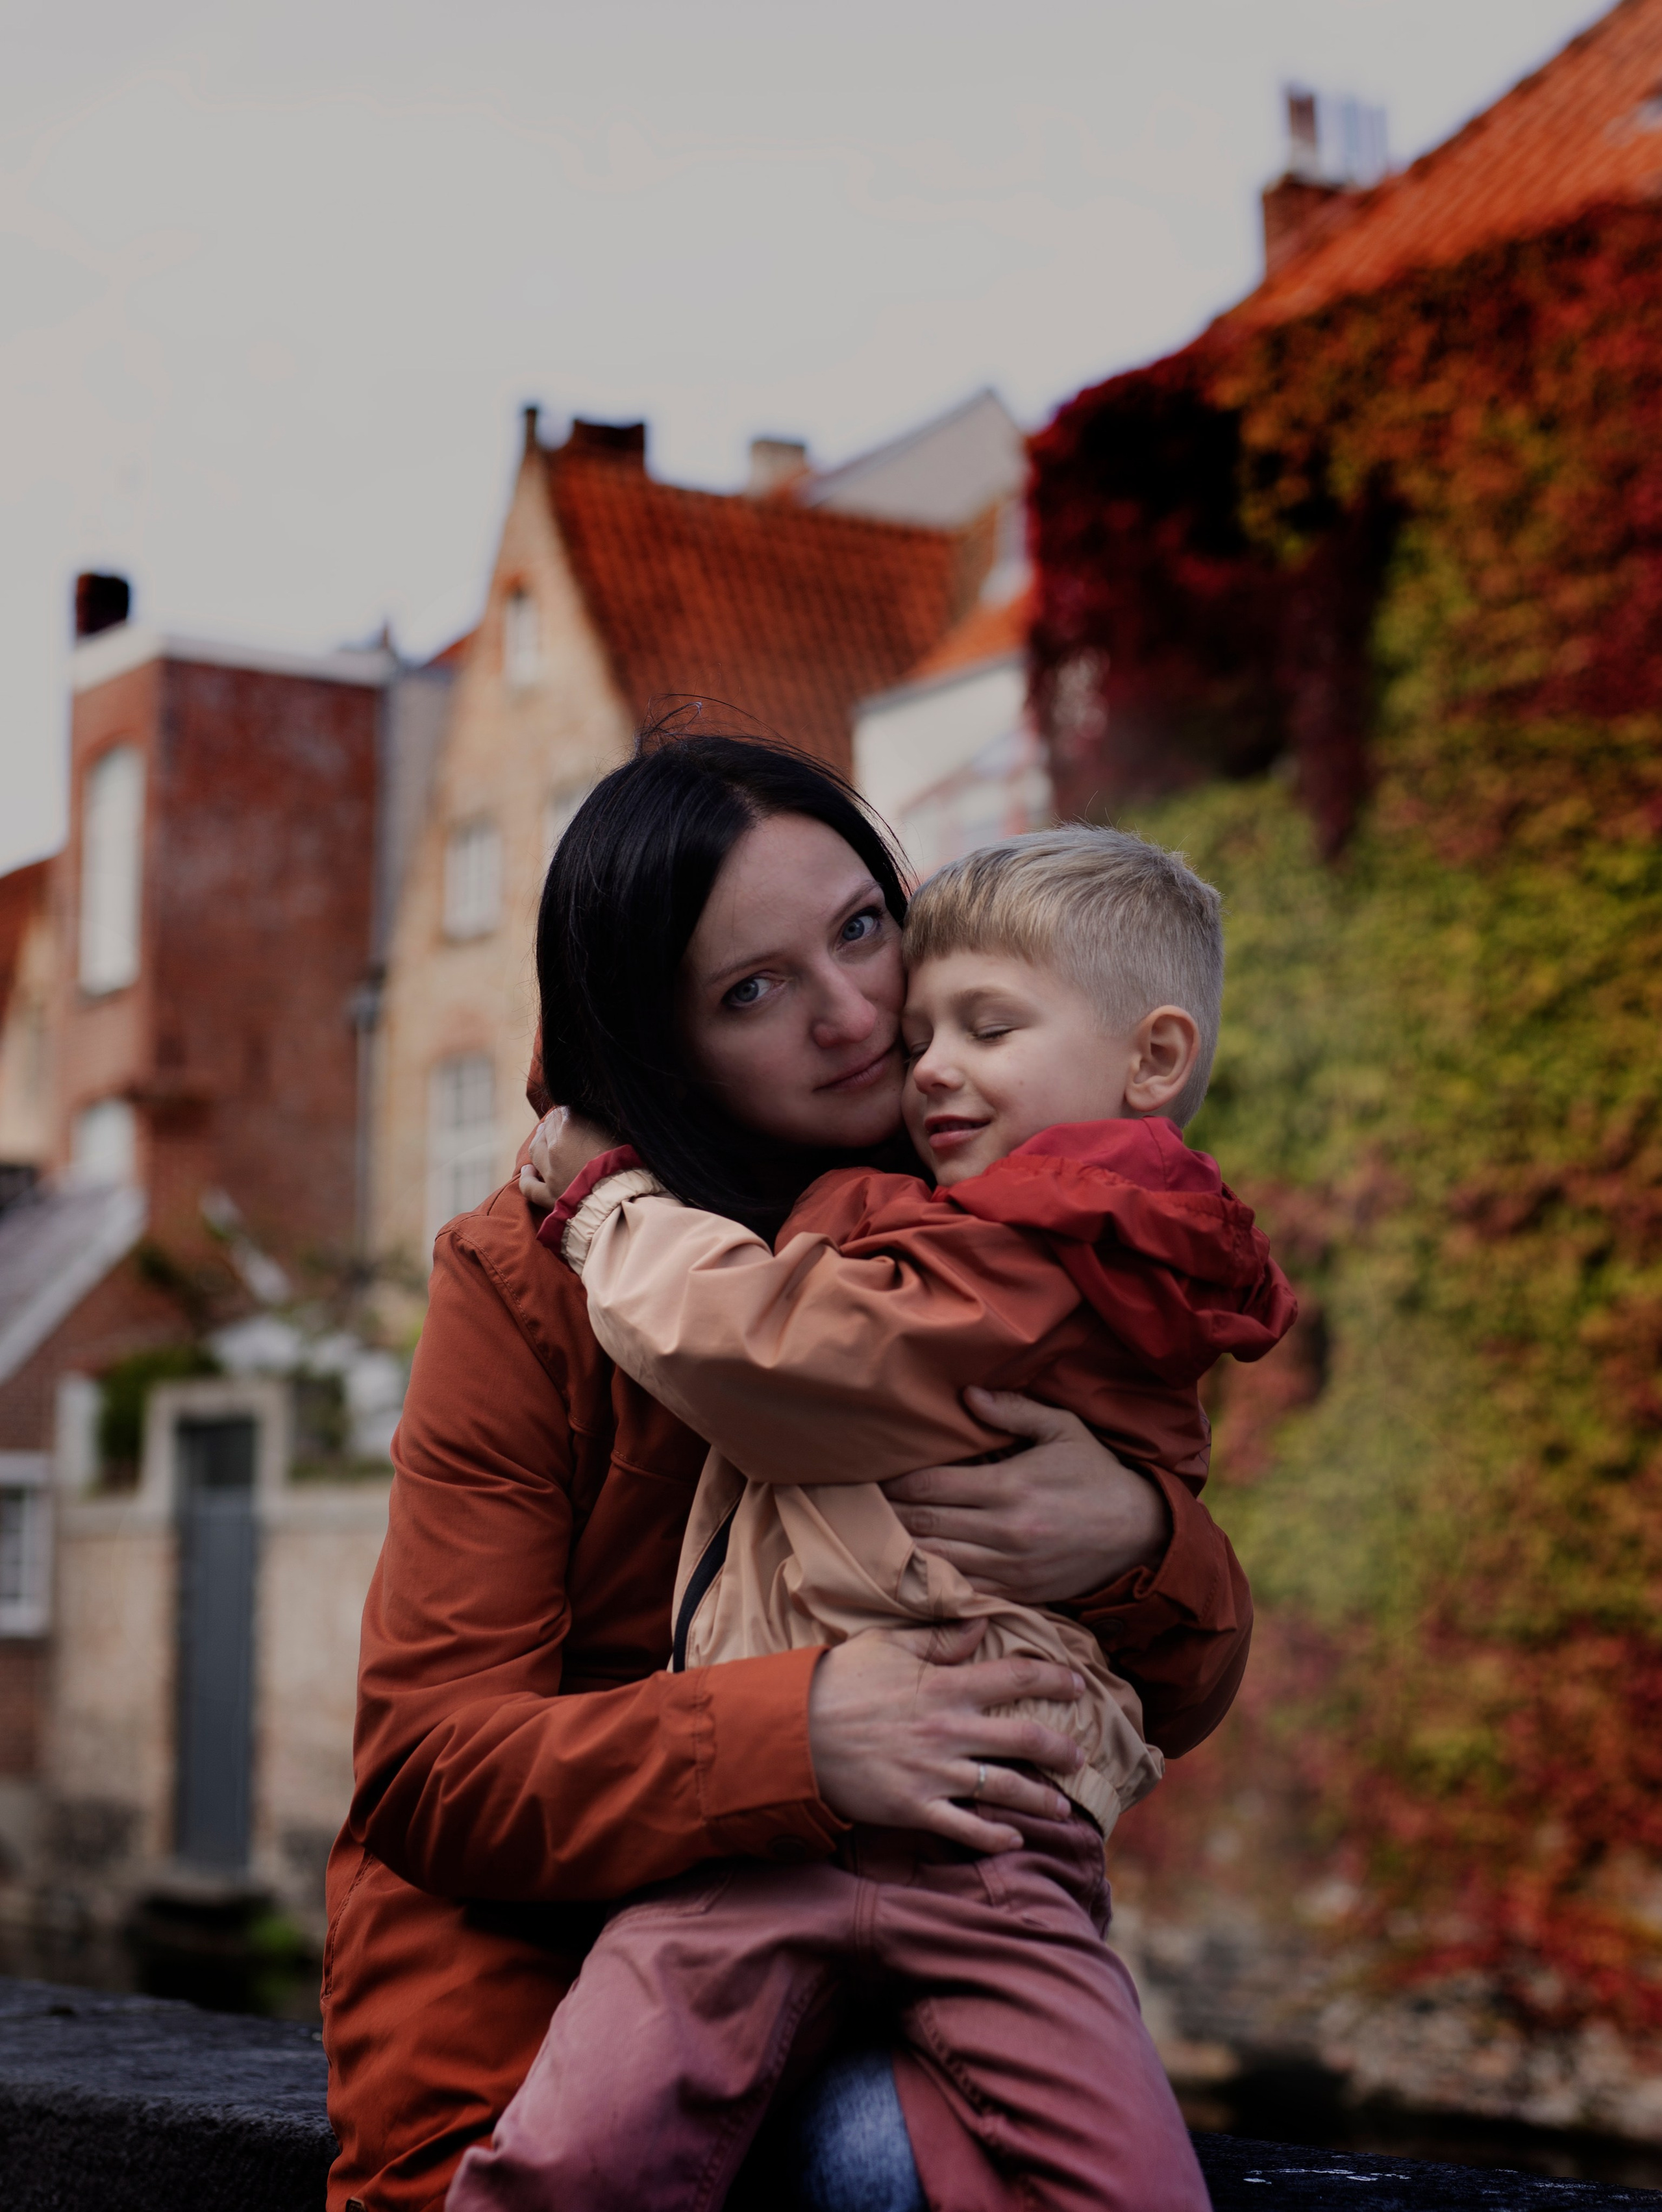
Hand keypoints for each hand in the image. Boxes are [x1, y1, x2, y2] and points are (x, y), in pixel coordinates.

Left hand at [518, 1106, 616, 1210]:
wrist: (626, 1197)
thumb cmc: (629, 1162)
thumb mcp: (618, 1132)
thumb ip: (599, 1121)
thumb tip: (589, 1116)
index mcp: (572, 1124)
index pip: (562, 1111)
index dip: (568, 1113)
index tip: (573, 1115)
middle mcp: (556, 1145)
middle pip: (548, 1129)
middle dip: (553, 1125)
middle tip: (559, 1125)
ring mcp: (551, 1172)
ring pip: (535, 1150)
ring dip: (538, 1142)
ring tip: (542, 1138)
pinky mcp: (550, 1196)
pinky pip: (530, 1186)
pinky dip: (527, 1177)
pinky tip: (527, 1170)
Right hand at [807, 1620, 1083, 1853]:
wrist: (793, 1730)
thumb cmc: (840, 1681)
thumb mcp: (889, 1646)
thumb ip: (938, 1639)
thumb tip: (979, 1624)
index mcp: (947, 1687)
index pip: (1017, 1679)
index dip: (1054, 1681)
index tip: (1078, 1685)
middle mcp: (950, 1731)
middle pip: (1025, 1738)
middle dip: (1061, 1749)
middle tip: (1079, 1755)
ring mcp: (935, 1773)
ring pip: (1006, 1789)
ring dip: (1040, 1800)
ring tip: (1061, 1807)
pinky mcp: (915, 1808)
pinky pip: (965, 1829)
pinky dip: (994, 1837)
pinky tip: (1013, 1840)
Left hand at [882, 1389, 1168, 1607]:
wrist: (1141, 1533)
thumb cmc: (1096, 1474)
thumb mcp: (1064, 1430)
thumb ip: (1015, 1410)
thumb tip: (967, 1395)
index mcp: (1008, 1487)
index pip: (931, 1485)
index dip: (893, 1482)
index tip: (867, 1475)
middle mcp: (1004, 1531)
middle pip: (924, 1524)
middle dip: (885, 1515)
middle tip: (852, 1506)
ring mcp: (1010, 1568)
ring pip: (936, 1562)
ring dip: (899, 1551)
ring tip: (866, 1539)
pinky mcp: (1018, 1593)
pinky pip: (962, 1591)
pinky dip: (931, 1584)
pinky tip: (908, 1573)